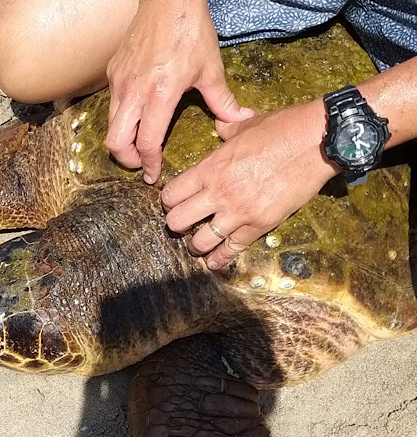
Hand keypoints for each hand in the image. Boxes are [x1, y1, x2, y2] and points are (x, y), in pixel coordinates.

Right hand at [105, 0, 251, 182]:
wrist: (167, 1)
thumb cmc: (190, 32)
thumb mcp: (211, 69)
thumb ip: (223, 101)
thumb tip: (239, 119)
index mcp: (160, 94)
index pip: (146, 142)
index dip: (148, 164)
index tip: (153, 174)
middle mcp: (135, 91)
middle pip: (115, 141)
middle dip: (126, 159)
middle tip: (140, 163)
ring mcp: (120, 81)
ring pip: (110, 124)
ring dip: (121, 139)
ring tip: (136, 144)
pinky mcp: (113, 72)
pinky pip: (112, 103)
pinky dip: (121, 116)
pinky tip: (137, 114)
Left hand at [161, 101, 337, 269]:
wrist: (316, 141)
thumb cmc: (281, 129)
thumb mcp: (244, 126)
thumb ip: (225, 131)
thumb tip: (220, 125)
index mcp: (210, 168)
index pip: (171, 193)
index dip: (168, 200)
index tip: (172, 202)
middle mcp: (218, 193)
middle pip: (177, 221)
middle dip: (175, 223)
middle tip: (181, 222)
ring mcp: (239, 212)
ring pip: (200, 241)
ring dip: (195, 244)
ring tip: (196, 243)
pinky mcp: (260, 224)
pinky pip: (232, 249)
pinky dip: (221, 258)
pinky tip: (214, 262)